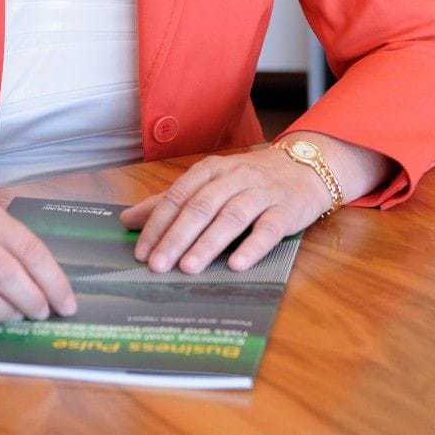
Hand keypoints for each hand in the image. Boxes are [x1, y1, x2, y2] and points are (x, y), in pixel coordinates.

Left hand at [118, 135, 387, 274]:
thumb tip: (128, 220)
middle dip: (176, 237)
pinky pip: (268, 228)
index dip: (157, 224)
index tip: (141, 251)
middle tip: (157, 265)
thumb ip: (170, 201)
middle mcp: (234, 178)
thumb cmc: (250, 180)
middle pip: (201, 207)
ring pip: (231, 217)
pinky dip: (252, 246)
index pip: (178, 196)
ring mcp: (262, 193)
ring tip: (188, 267)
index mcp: (210, 170)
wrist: (307, 167)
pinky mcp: (286, 210)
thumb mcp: (209, 183)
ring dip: (208, 243)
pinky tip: (237, 264)